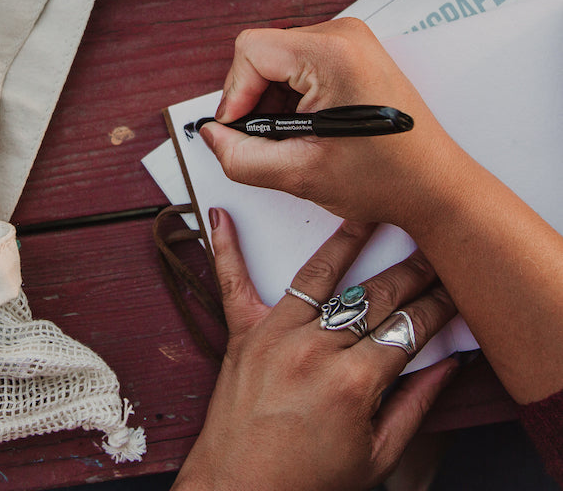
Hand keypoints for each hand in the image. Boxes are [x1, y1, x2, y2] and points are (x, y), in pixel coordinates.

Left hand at [173, 211, 458, 490]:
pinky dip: (226, 249)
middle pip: (372, 296)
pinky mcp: (242, 333)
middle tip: (430, 248)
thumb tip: (448, 365)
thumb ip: (415, 405)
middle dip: (410, 272)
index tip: (455, 288)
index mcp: (353, 382)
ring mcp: (274, 334)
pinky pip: (232, 282)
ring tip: (368, 212)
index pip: (407, 329)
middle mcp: (313, 349)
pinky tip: (222, 216)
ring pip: (318, 274)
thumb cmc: (310, 480)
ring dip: (347, 240)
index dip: (438, 306)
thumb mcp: (378, 456)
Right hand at [201, 17, 475, 229]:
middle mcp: (343, 35)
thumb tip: (213, 134)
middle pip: (262, 52)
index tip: (241, 129)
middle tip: (271, 140)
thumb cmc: (388, 179)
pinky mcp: (351, 51)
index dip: (236, 93)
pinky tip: (309, 126)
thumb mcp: (300, 174)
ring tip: (296, 137)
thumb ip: (241, 156)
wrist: (437, 187)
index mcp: (334, 54)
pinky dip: (290, 95)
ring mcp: (350, 40)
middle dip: (255, 99)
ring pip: (277, 58)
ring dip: (272, 99)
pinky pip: (297, 62)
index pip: (251, 51)